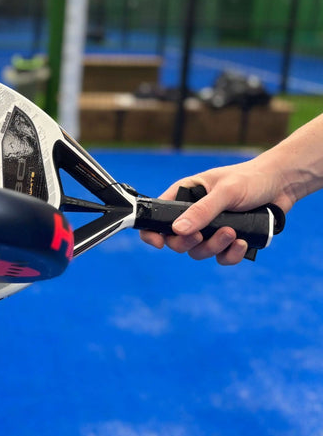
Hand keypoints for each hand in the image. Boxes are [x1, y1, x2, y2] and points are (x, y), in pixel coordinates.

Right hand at [139, 158, 292, 264]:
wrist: (283, 184)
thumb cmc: (252, 178)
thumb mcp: (226, 191)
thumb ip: (202, 211)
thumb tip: (177, 230)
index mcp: (184, 196)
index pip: (157, 216)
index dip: (152, 232)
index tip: (158, 243)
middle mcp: (194, 214)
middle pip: (177, 240)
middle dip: (188, 243)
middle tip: (200, 236)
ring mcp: (211, 229)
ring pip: (199, 251)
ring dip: (213, 247)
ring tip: (232, 233)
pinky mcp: (228, 240)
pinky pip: (221, 257)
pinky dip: (230, 255)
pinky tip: (242, 243)